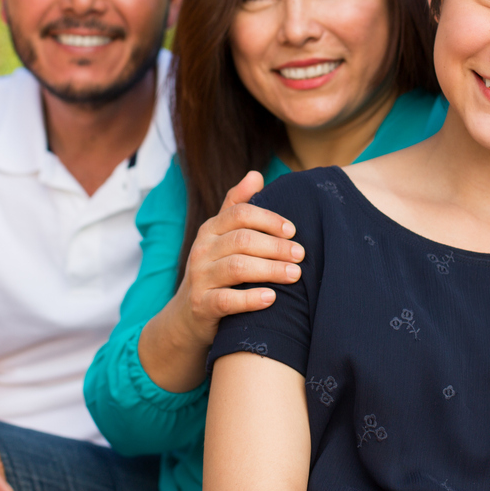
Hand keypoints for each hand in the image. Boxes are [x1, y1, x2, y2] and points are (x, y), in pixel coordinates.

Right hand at [173, 171, 303, 347]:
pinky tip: (272, 298)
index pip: (240, 213)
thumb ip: (237, 206)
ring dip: (270, 269)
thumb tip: (256, 175)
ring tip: (294, 274)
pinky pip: (227, 300)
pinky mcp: (202, 305)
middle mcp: (202, 249)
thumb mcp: (221, 237)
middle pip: (242, 240)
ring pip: (237, 267)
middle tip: (301, 255)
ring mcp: (200, 277)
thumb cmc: (215, 270)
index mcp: (210, 229)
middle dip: (276, 246)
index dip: (268, 219)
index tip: (293, 230)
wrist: (188, 315)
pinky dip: (251, 299)